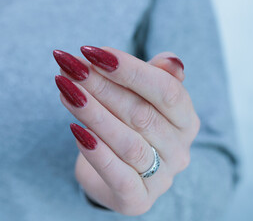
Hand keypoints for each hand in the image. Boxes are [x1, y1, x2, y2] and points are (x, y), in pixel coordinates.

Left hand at [53, 46, 199, 215]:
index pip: (167, 91)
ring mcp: (162, 178)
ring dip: (93, 114)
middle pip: (142, 114)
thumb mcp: (143, 98)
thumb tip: (171, 61)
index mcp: (186, 120)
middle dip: (101, 87)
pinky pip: (118, 176)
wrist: (116, 172)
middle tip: (71, 68)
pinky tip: (74, 130)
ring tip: (66, 91)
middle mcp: (179, 150)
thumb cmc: (129, 126)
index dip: (130, 70)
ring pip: (128, 143)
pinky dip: (96, 152)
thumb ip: (154, 77)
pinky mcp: (138, 200)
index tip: (93, 52)